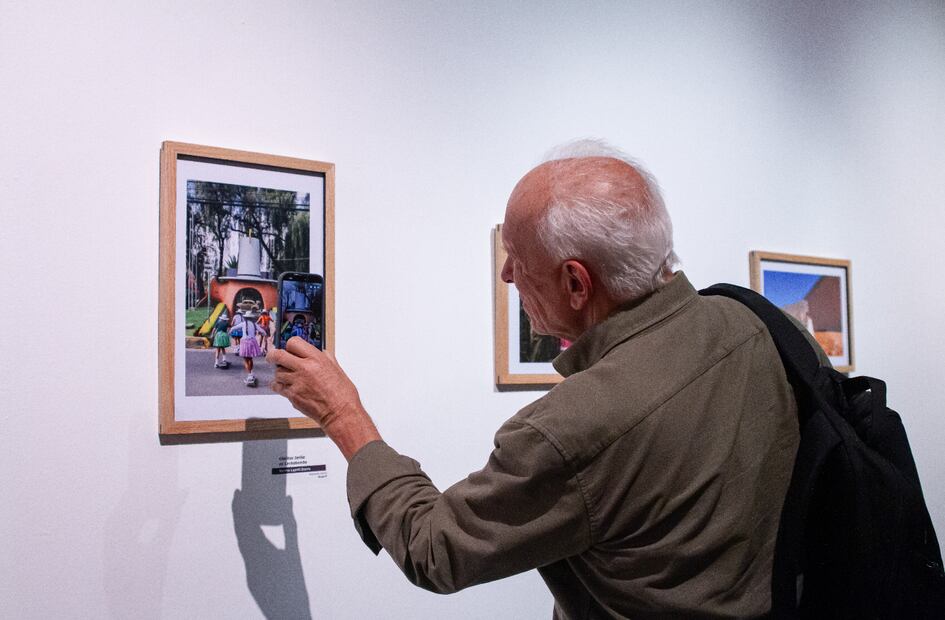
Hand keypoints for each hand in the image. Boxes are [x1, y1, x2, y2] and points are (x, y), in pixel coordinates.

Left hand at [267, 338, 380, 459]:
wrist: (340, 413)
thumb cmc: (343, 395)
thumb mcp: (338, 370)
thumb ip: (327, 359)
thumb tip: (321, 353)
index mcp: (317, 359)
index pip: (294, 343)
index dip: (289, 345)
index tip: (288, 349)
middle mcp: (305, 368)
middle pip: (278, 355)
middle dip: (273, 355)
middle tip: (272, 357)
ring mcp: (296, 382)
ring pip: (277, 373)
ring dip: (280, 374)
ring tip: (286, 377)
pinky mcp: (292, 395)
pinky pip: (278, 387)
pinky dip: (279, 386)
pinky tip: (285, 387)